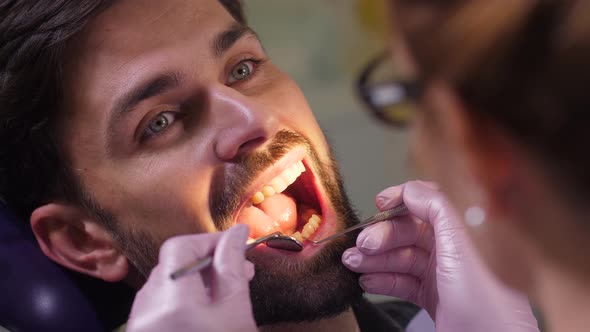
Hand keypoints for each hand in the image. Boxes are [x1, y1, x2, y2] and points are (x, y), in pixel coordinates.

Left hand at [127, 224, 257, 331]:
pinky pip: (157, 305)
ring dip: (193, 280)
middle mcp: (146, 311)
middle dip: (204, 261)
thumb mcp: (237, 313)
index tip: (234, 245)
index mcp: (173, 302)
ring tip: (222, 292)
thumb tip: (236, 233)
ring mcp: (139, 323)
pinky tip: (203, 310)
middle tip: (237, 270)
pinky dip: (180, 300)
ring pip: (164, 284)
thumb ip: (233, 269)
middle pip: (170, 264)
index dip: (209, 241)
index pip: (180, 247)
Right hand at [342, 181, 538, 331]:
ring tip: (353, 264)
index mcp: (465, 233)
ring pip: (402, 258)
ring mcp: (443, 276)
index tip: (379, 203)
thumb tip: (411, 187)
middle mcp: (454, 251)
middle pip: (409, 233)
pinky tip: (367, 282)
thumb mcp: (460, 251)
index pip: (430, 204)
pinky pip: (403, 282)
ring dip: (375, 260)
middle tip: (360, 246)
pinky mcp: (434, 298)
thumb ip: (437, 213)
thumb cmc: (487, 309)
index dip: (403, 200)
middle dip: (381, 237)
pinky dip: (383, 280)